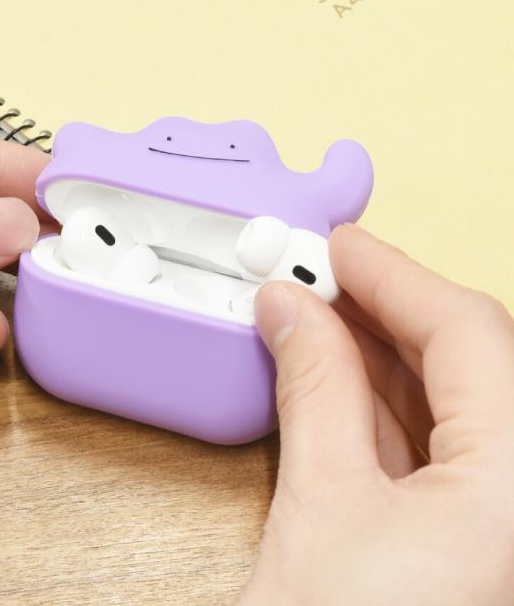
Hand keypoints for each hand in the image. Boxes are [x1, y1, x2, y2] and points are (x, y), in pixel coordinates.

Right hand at [240, 225, 513, 604]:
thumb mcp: (321, 512)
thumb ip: (311, 389)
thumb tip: (290, 312)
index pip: (469, 334)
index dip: (395, 275)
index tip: (340, 245)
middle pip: (470, 361)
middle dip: (385, 311)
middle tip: (320, 278)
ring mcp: (504, 521)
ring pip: (453, 401)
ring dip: (378, 353)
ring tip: (317, 318)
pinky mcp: (474, 538)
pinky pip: (438, 444)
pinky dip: (382, 403)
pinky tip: (335, 376)